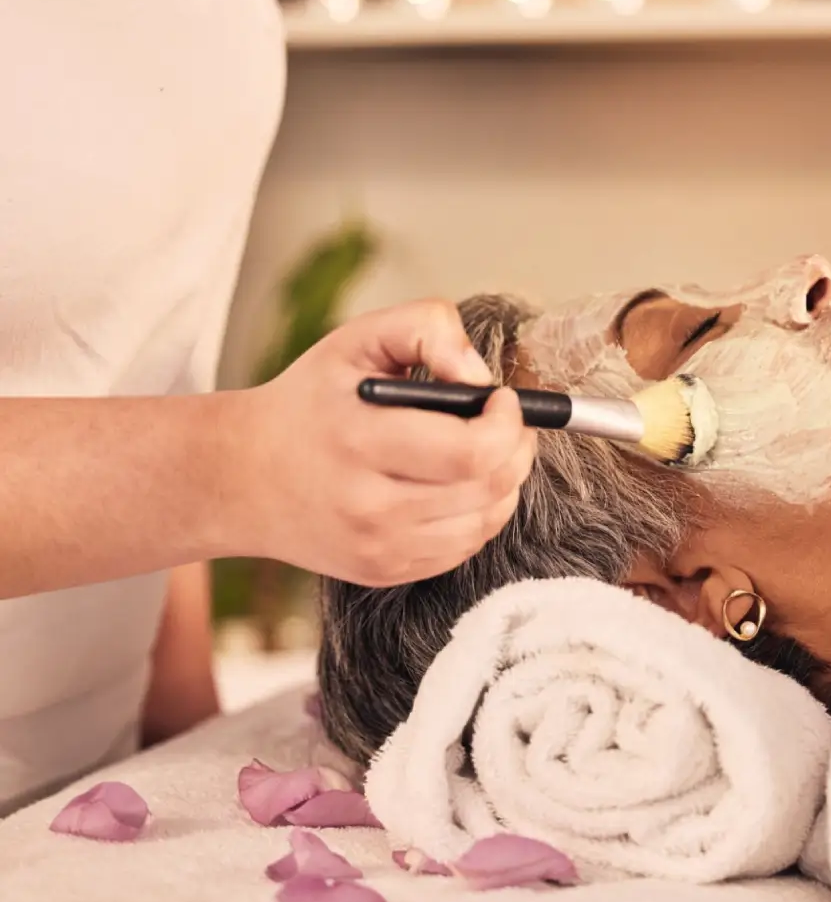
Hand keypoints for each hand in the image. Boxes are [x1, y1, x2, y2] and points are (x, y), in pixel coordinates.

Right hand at [224, 299, 536, 585]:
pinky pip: (462, 548)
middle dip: (516, 449)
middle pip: (488, 488)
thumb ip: (427, 329)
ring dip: (505, 483)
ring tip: (488, 451)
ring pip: (485, 522)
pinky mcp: (384, 572)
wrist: (243, 476)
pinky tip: (461, 486)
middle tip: (509, 423)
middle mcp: (369, 506)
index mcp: (361, 441)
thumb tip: (480, 376)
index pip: (472, 450)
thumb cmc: (310, 400)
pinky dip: (479, 514)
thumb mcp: (357, 340)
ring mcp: (378, 548)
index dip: (508, 423)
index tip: (503, 399)